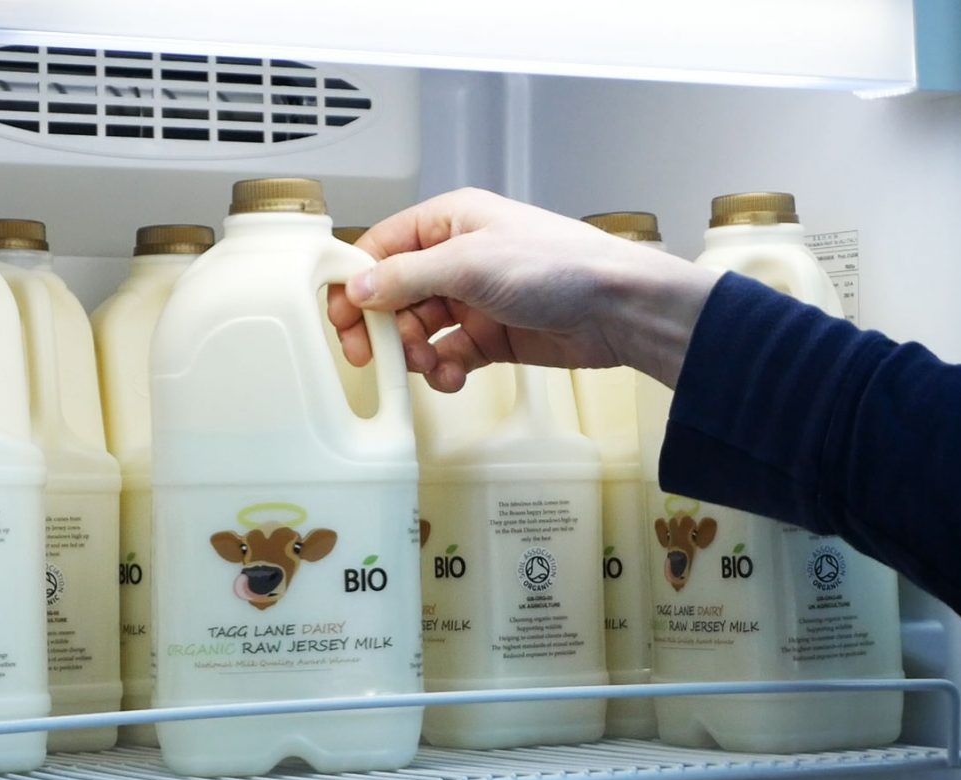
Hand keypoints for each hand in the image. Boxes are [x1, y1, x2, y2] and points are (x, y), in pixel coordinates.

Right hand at [328, 188, 717, 391]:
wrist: (617, 308)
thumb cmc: (558, 265)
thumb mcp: (470, 263)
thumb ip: (407, 277)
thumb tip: (358, 287)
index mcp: (449, 223)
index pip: (382, 249)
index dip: (356, 284)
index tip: (343, 319)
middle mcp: (457, 258)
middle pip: (394, 295)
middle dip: (383, 327)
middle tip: (371, 356)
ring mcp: (474, 298)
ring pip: (420, 330)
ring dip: (415, 353)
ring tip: (428, 366)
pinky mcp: (491, 336)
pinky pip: (449, 355)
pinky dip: (442, 370)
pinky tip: (450, 377)